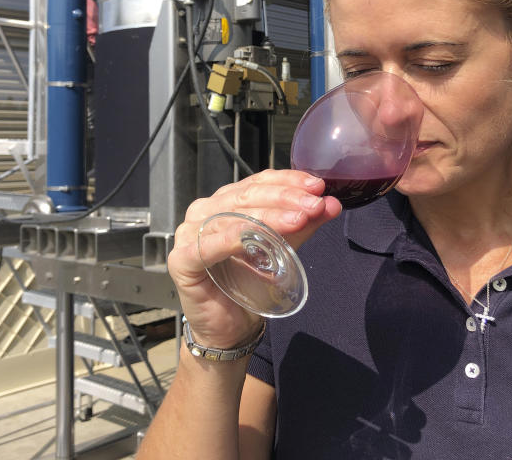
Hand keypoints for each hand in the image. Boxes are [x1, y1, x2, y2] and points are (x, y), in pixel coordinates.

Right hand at [166, 169, 342, 348]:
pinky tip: (256, 237)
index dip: (288, 181)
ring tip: (300, 219)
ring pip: (232, 216)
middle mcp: (204, 212)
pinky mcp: (181, 260)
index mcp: (225, 203)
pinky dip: (233, 238)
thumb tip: (330, 204)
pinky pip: (209, 245)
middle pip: (246, 196)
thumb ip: (303, 225)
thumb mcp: (282, 248)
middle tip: (314, 204)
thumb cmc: (250, 285)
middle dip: (285, 198)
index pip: (257, 182)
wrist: (230, 329)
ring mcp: (188, 234)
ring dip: (269, 216)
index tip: (317, 187)